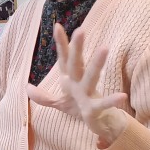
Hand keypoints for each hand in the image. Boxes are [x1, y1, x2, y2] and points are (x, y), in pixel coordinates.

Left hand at [27, 23, 127, 146]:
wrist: (97, 124)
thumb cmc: (79, 107)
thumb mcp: (58, 102)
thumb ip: (43, 97)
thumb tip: (27, 87)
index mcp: (70, 79)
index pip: (64, 58)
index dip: (61, 43)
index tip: (57, 25)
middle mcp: (80, 82)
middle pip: (77, 63)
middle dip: (77, 48)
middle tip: (80, 30)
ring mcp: (88, 94)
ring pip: (92, 77)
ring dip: (97, 64)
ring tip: (104, 48)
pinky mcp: (95, 108)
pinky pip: (103, 104)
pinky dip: (112, 100)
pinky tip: (122, 96)